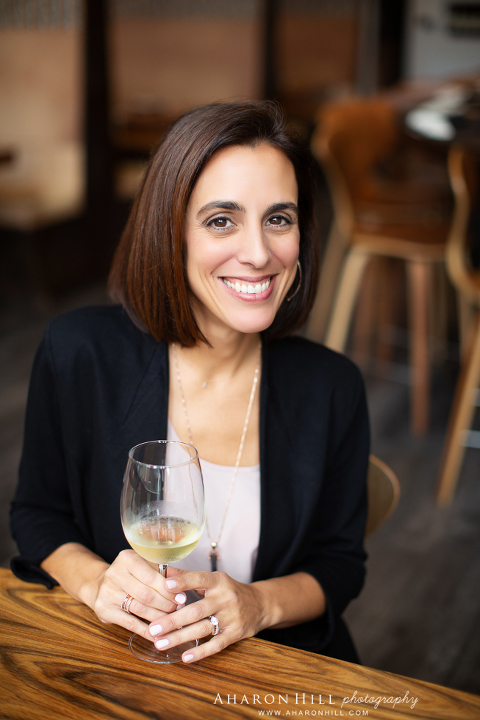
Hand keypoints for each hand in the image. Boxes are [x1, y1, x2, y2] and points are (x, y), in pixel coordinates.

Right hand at [87, 550, 187, 640]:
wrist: (101, 585)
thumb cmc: (130, 575)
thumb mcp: (144, 566)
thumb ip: (162, 573)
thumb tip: (183, 583)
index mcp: (127, 559)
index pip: (151, 576)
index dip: (167, 589)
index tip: (182, 597)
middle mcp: (114, 574)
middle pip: (146, 594)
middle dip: (165, 604)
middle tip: (178, 610)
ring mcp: (107, 592)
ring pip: (139, 609)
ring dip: (158, 617)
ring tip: (171, 621)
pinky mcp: (104, 610)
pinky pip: (130, 623)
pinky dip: (146, 630)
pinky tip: (157, 635)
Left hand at [147, 567, 266, 662]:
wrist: (260, 604)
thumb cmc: (229, 591)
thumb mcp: (213, 580)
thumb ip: (188, 577)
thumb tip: (163, 570)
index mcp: (218, 581)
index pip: (199, 579)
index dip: (183, 582)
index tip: (165, 585)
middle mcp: (225, 598)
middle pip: (196, 610)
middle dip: (173, 620)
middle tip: (153, 628)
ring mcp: (231, 617)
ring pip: (203, 628)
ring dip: (180, 637)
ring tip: (160, 643)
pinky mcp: (235, 634)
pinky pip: (216, 645)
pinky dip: (200, 652)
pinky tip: (185, 657)